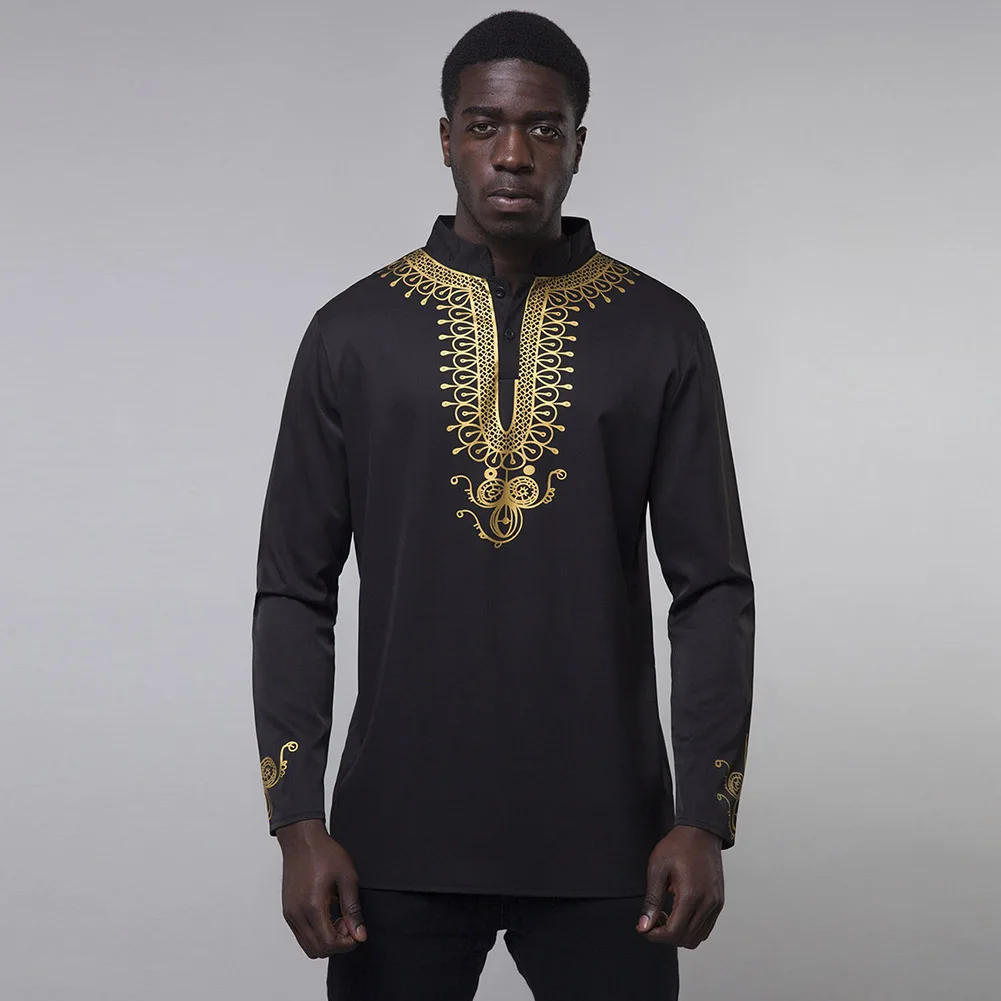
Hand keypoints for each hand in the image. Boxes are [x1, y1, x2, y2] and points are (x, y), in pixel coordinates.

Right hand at [276, 819, 367, 956]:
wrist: (302, 840)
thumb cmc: (324, 854)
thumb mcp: (347, 877)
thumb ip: (353, 909)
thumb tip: (359, 934)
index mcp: (312, 906)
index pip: (329, 944)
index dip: (347, 944)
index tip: (356, 931)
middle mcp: (297, 914)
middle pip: (317, 950)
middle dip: (337, 943)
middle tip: (348, 923)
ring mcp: (290, 914)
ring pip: (308, 946)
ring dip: (326, 940)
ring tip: (338, 918)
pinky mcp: (287, 911)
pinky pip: (301, 935)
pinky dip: (316, 934)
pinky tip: (327, 915)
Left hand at [636, 825, 723, 948]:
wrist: (701, 832)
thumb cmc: (678, 846)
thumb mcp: (657, 869)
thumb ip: (652, 901)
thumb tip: (645, 926)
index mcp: (691, 895)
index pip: (674, 933)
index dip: (655, 935)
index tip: (643, 927)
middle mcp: (708, 903)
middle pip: (686, 939)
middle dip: (665, 936)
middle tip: (652, 920)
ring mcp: (716, 904)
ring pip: (697, 938)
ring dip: (679, 934)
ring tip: (665, 915)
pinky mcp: (719, 902)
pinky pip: (706, 928)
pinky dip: (691, 928)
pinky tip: (678, 912)